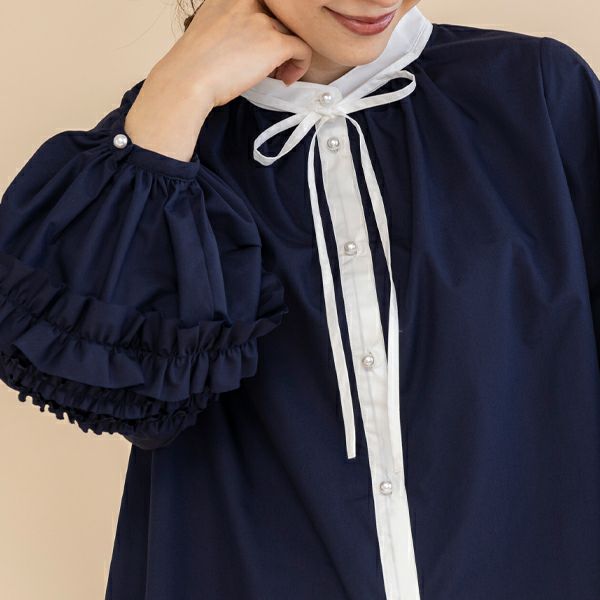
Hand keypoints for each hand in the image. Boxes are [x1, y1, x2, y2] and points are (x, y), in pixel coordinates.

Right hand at [150, 0, 312, 108]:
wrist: (187, 80)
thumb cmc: (192, 66)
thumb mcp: (207, 29)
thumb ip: (229, 24)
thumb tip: (248, 41)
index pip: (264, 6)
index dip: (268, 26)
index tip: (262, 46)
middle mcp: (247, 2)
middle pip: (279, 18)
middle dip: (280, 39)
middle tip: (272, 62)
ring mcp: (262, 21)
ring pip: (293, 33)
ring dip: (290, 54)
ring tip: (279, 73)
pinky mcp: (274, 43)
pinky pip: (302, 49)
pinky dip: (300, 65)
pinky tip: (287, 79)